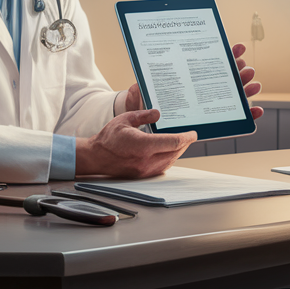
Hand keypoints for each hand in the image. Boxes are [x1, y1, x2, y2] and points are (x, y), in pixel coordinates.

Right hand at [75, 109, 194, 177]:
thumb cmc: (108, 138)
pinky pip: (162, 167)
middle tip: (189, 135)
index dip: (187, 137)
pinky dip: (169, 159)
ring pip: (170, 161)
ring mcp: (145, 170)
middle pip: (175, 152)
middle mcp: (146, 160)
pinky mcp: (143, 175)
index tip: (193, 133)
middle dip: (184, 144)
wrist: (95, 157)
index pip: (173, 142)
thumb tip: (158, 113)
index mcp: (143, 145)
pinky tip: (169, 151)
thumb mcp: (125, 119)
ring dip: (177, 152)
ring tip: (180, 142)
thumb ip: (143, 115)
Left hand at [124, 42, 263, 119]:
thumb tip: (140, 83)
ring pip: (236, 94)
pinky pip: (237, 117)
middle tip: (245, 68)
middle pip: (229, 76)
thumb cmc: (149, 103)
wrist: (149, 125)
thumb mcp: (147, 89)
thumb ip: (146, 84)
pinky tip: (256, 111)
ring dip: (248, 89)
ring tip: (253, 84)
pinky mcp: (218, 120)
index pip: (213, 60)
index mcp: (193, 74)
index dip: (228, 53)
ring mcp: (213, 103)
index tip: (237, 48)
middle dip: (241, 71)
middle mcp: (206, 87)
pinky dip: (249, 114)